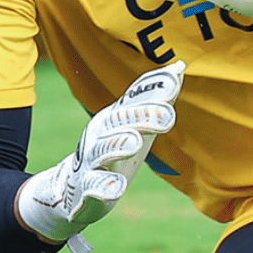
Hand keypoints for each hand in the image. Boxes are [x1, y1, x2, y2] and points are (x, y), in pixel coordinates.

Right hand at [16, 61, 183, 252]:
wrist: (72, 188)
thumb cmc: (113, 148)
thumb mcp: (135, 123)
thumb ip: (155, 98)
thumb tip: (180, 65)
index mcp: (115, 117)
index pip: (135, 97)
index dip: (154, 88)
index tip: (175, 77)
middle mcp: (101, 133)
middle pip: (120, 120)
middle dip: (143, 116)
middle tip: (169, 117)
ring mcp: (92, 160)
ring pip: (103, 150)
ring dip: (118, 145)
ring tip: (135, 143)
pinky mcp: (87, 188)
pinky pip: (94, 186)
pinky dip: (104, 187)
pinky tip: (117, 188)